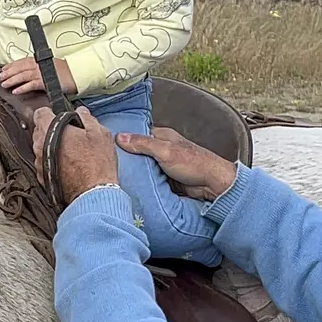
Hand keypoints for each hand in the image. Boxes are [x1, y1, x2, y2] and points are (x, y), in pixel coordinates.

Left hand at [0, 56, 75, 95]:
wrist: (77, 74)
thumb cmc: (65, 72)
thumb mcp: (50, 66)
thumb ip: (39, 68)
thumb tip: (28, 74)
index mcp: (39, 61)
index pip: (22, 61)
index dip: (11, 65)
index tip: (4, 69)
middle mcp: (39, 65)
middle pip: (20, 68)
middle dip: (9, 72)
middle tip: (0, 77)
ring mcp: (42, 73)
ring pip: (23, 75)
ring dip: (13, 80)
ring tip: (4, 84)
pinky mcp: (46, 82)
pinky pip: (31, 84)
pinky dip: (23, 87)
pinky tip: (16, 91)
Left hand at [32, 106, 120, 197]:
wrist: (94, 192)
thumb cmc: (96, 164)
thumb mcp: (99, 133)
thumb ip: (87, 118)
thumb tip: (82, 113)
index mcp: (49, 131)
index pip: (40, 113)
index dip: (50, 113)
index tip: (57, 116)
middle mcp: (39, 147)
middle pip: (40, 131)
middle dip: (52, 130)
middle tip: (70, 134)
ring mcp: (39, 164)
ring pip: (41, 148)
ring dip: (52, 147)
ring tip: (71, 151)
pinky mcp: (43, 178)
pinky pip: (44, 164)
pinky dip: (52, 162)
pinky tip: (68, 165)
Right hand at [117, 126, 236, 201]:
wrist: (212, 185)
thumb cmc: (194, 163)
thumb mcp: (166, 150)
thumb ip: (143, 144)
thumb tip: (120, 137)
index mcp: (163, 137)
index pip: (138, 135)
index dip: (125, 140)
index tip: (109, 146)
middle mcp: (162, 150)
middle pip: (139, 153)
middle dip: (127, 159)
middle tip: (110, 164)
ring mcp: (163, 166)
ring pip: (143, 168)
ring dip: (135, 173)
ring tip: (116, 176)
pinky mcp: (165, 180)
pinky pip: (149, 180)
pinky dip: (142, 183)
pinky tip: (131, 186)